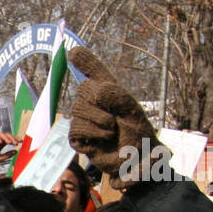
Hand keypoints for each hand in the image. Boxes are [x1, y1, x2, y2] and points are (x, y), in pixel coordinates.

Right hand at [67, 46, 157, 183]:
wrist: (137, 160)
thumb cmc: (139, 135)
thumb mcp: (132, 109)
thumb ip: (115, 94)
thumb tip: (95, 87)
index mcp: (110, 91)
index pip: (96, 72)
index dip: (85, 61)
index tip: (73, 51)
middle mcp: (95, 103)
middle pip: (84, 89)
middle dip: (100, 102)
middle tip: (115, 118)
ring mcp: (84, 119)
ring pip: (78, 109)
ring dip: (99, 121)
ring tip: (112, 131)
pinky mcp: (77, 137)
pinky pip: (75, 128)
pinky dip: (92, 133)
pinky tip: (103, 139)